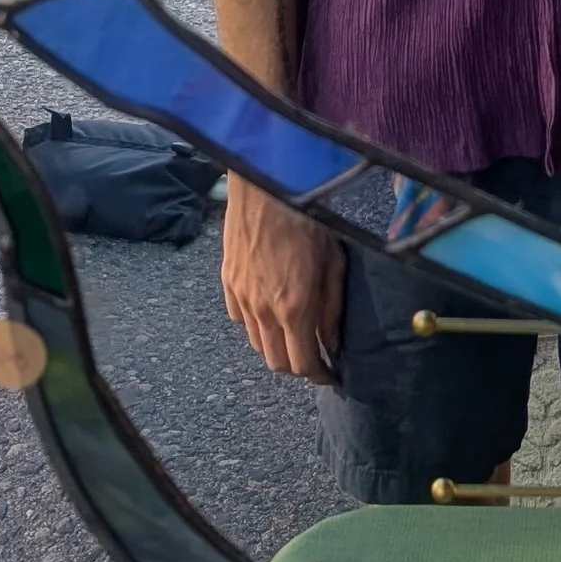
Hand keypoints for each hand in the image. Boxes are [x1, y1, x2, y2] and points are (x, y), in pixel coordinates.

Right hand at [219, 177, 344, 381]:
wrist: (265, 186)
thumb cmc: (307, 218)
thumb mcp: (333, 262)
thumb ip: (332, 308)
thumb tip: (332, 342)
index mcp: (294, 307)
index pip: (303, 364)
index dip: (320, 376)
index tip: (332, 374)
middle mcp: (263, 309)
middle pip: (276, 363)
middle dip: (298, 367)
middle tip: (314, 357)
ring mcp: (241, 297)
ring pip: (256, 344)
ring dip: (276, 347)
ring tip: (293, 333)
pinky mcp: (227, 282)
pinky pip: (240, 320)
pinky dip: (256, 325)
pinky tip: (269, 310)